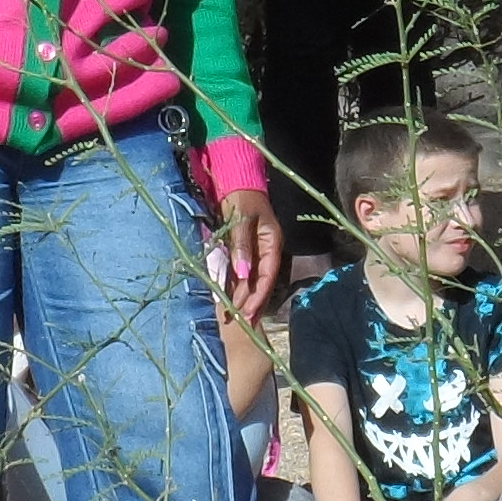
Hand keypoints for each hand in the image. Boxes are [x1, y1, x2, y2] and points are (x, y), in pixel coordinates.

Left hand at [214, 186, 282, 319]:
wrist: (236, 180)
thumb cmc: (241, 198)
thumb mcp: (242, 221)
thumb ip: (241, 247)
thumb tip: (244, 275)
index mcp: (272, 243)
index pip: (267, 275)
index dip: (258, 295)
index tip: (248, 312)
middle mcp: (266, 249)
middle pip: (260, 281)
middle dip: (249, 301)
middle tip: (238, 321)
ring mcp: (255, 250)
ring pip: (250, 278)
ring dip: (241, 296)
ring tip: (232, 315)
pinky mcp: (244, 248)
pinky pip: (240, 270)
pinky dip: (235, 284)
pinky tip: (229, 297)